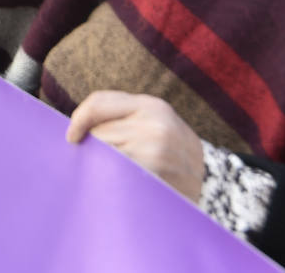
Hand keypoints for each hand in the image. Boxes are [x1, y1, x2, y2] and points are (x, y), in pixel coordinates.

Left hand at [65, 92, 205, 202]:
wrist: (213, 183)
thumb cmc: (174, 154)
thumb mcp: (156, 124)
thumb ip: (124, 118)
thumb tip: (80, 128)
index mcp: (150, 105)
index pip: (99, 102)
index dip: (78, 119)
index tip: (71, 136)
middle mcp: (153, 121)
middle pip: (98, 130)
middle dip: (91, 146)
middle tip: (96, 160)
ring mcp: (154, 145)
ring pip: (104, 151)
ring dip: (101, 164)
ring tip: (116, 171)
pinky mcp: (153, 168)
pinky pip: (116, 170)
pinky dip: (112, 177)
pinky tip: (121, 181)